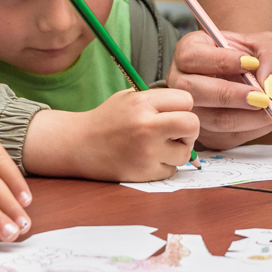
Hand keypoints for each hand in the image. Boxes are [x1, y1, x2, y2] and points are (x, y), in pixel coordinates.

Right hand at [24, 89, 198, 181]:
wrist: (79, 146)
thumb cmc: (107, 120)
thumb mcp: (129, 98)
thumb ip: (157, 100)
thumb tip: (189, 107)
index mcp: (142, 103)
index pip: (186, 100)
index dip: (182, 107)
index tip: (173, 112)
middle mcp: (146, 126)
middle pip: (192, 125)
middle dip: (189, 129)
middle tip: (177, 132)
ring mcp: (146, 152)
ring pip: (186, 153)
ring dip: (177, 151)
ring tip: (158, 147)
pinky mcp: (145, 173)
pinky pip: (172, 170)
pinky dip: (164, 166)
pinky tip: (148, 159)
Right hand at [166, 29, 271, 149]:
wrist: (252, 74)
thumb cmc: (253, 55)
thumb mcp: (266, 45)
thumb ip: (271, 57)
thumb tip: (269, 86)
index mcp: (188, 51)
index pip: (192, 57)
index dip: (221, 60)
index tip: (252, 62)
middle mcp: (181, 81)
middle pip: (193, 91)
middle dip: (232, 95)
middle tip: (264, 96)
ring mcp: (191, 111)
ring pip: (213, 119)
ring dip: (249, 117)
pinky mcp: (206, 133)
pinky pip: (229, 136)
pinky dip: (255, 129)